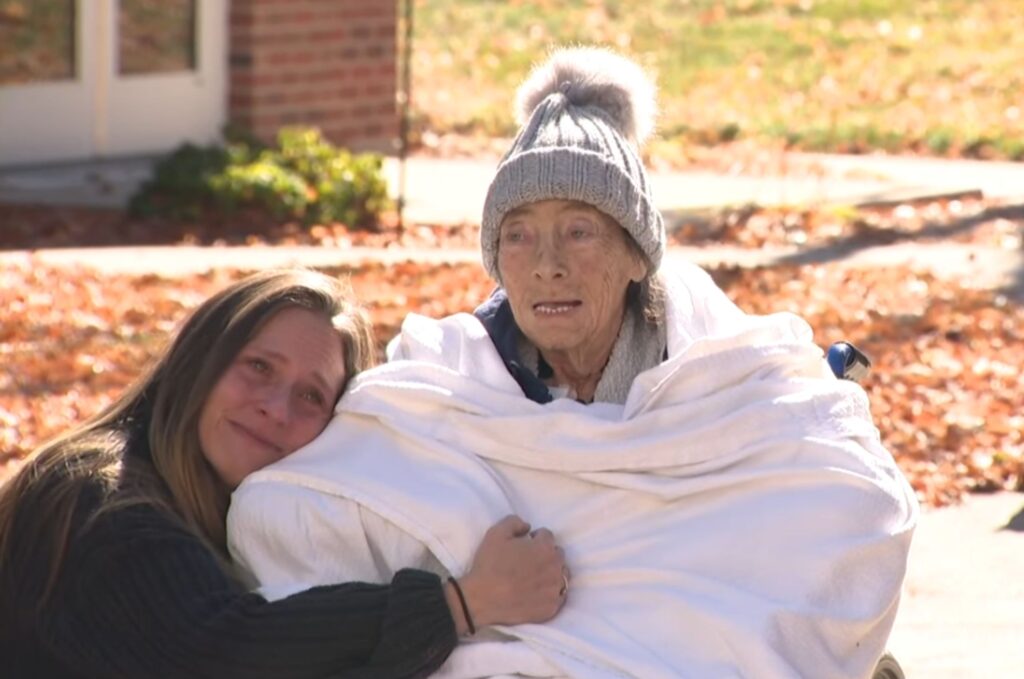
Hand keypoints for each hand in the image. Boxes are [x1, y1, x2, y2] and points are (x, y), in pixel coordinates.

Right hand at [449, 515, 567, 630]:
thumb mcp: (496, 533)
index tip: (526, 544)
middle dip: (546, 554)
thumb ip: (514, 522)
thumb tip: (527, 527)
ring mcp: (555, 589)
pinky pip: (558, 596)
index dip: (535, 538)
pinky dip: (551, 592)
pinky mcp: (551, 608)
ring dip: (552, 572)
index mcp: (544, 548)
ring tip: (535, 577)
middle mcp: (555, 567)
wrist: (482, 599)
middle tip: (530, 561)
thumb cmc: (489, 564)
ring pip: (561, 575)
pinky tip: (537, 593)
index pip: (547, 536)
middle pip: (557, 554)